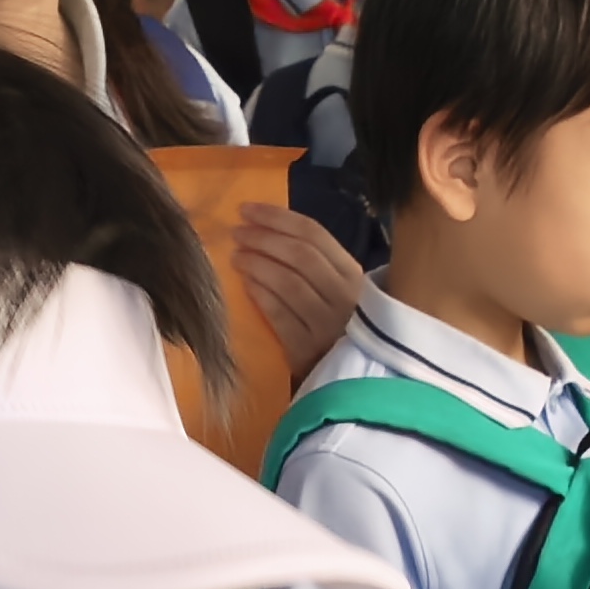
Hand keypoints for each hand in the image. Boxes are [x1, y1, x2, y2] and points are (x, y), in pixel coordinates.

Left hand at [231, 201, 362, 380]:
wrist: (352, 379)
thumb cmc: (338, 323)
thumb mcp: (338, 288)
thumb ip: (316, 261)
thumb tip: (270, 228)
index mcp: (353, 274)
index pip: (314, 234)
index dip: (276, 217)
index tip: (247, 209)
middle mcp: (345, 297)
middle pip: (300, 255)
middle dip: (263, 238)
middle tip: (237, 232)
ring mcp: (327, 324)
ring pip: (288, 282)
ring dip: (257, 263)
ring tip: (236, 256)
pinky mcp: (308, 349)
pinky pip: (279, 314)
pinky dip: (260, 294)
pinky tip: (245, 283)